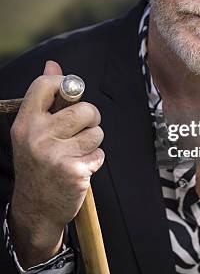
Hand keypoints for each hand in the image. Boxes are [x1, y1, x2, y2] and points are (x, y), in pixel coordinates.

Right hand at [9, 60, 104, 264]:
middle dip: (90, 118)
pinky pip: (99, 153)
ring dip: (93, 142)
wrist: (36, 209)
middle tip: (80, 130)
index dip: (65, 84)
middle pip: (84, 108)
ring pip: (96, 131)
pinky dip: (94, 160)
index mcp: (25, 123)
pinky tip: (80, 168)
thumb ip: (44, 98)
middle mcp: (37, 136)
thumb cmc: (38, 164)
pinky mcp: (74, 171)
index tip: (70, 94)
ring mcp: (56, 154)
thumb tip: (53, 64)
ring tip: (77, 152)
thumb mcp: (32, 131)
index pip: (46, 85)